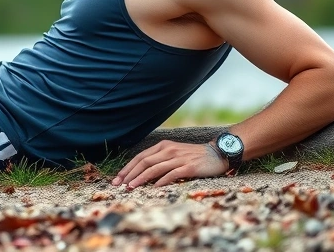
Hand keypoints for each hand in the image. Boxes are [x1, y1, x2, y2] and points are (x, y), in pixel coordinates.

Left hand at [112, 141, 228, 188]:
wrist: (217, 153)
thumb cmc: (193, 156)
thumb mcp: (173, 153)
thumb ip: (159, 160)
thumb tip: (142, 174)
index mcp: (163, 146)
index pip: (140, 157)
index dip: (127, 168)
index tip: (117, 179)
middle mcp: (168, 150)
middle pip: (144, 162)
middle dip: (129, 174)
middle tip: (118, 185)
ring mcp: (178, 158)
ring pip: (154, 168)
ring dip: (140, 178)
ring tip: (130, 187)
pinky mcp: (188, 166)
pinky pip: (171, 174)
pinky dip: (160, 181)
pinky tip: (153, 188)